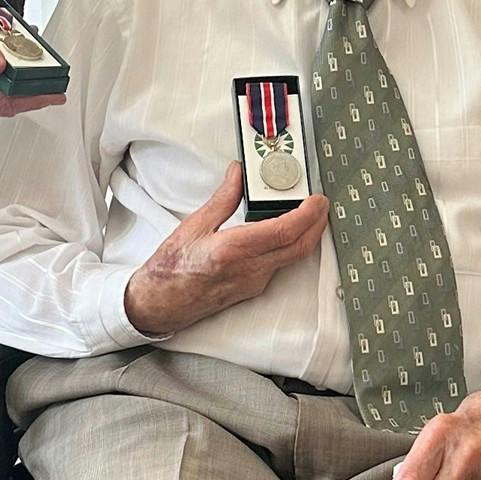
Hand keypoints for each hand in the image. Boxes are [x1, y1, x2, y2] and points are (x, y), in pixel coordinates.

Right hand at [124, 168, 330, 338]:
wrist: (160, 304)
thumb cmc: (171, 269)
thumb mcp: (194, 226)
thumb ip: (223, 199)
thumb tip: (238, 175)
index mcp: (234, 251)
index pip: (284, 231)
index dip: (308, 214)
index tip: (317, 199)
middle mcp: (249, 270)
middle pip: (299, 247)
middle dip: (317, 224)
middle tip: (320, 204)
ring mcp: (254, 282)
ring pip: (292, 257)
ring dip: (305, 235)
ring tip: (305, 213)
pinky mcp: (253, 288)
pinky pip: (280, 265)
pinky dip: (289, 246)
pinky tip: (283, 232)